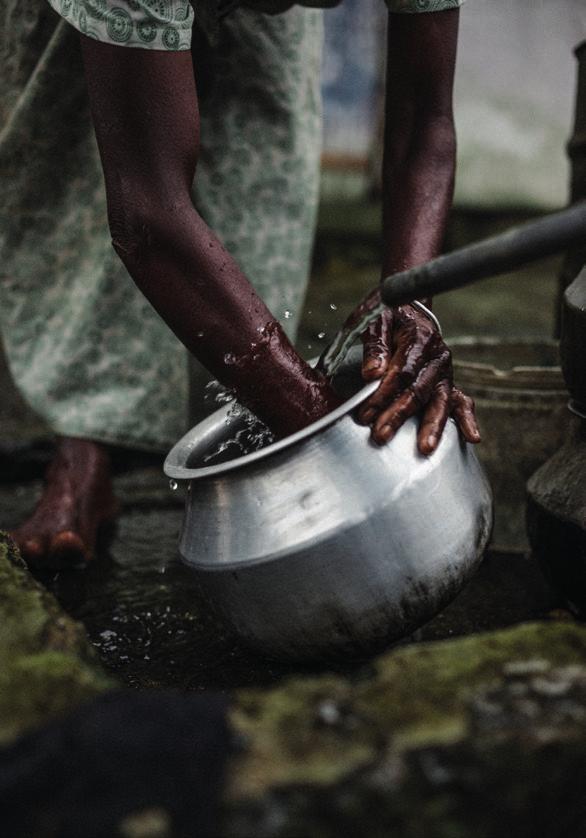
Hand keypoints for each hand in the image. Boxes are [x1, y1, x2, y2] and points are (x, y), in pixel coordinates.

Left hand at [356, 295, 479, 452]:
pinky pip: (461, 401)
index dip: (383, 395)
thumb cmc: (387, 314)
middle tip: (381, 435)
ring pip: (441, 401)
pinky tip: (472, 437)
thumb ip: (375, 346)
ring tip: (425, 448)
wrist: (408, 304)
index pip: (402, 372)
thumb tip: (372, 374)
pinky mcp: (447, 382)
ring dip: (432, 426)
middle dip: (399, 415)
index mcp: (420, 337)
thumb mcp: (374, 320)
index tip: (365, 414)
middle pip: (419, 391)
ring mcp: (445, 371)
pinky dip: (467, 419)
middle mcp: (438, 356)